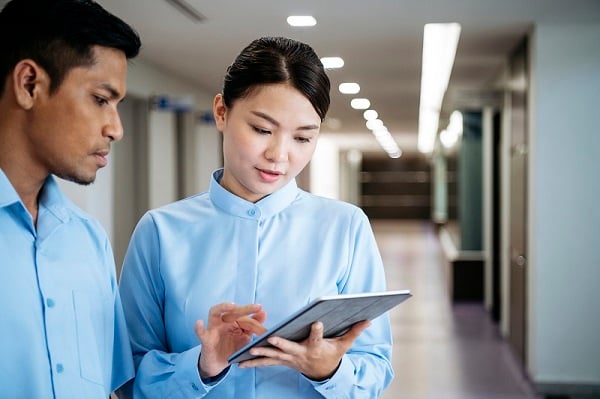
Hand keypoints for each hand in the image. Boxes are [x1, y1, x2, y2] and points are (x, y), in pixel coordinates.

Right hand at [195, 303, 266, 377]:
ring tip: (232, 306)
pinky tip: (199, 323)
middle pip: (232, 311)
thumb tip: (263, 313)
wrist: (218, 364)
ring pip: (214, 313)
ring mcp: (213, 328)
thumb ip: (253, 325)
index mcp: (232, 320)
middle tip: (257, 307)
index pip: (245, 318)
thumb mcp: (244, 337)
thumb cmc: (231, 348)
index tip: (266, 330)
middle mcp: (222, 321)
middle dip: (245, 309)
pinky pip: (201, 333)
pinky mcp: (206, 340)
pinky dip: (199, 328)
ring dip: (223, 307)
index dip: (256, 323)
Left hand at [238, 319, 370, 380]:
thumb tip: (368, 320)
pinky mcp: (282, 362)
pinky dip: (254, 362)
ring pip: (275, 356)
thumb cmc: (332, 355)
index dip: (318, 331)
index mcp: (317, 348)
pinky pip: (266, 362)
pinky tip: (240, 362)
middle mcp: (302, 355)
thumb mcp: (344, 345)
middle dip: (281, 343)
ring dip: (261, 353)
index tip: (318, 322)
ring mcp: (290, 359)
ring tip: (249, 350)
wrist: (323, 374)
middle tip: (271, 338)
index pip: (318, 338)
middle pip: (290, 348)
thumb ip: (354, 331)